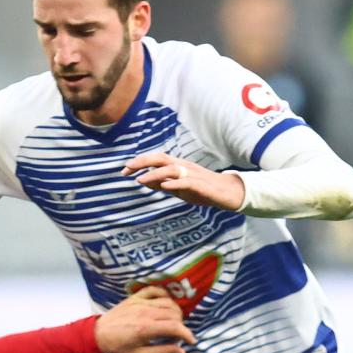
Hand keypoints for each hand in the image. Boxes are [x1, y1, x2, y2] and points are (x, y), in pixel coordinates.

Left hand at [94, 285, 195, 352]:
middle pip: (174, 314)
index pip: (175, 327)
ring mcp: (140, 302)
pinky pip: (154, 290)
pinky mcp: (135, 297)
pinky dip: (163, 294)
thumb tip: (181, 351)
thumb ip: (162, 352)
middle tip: (176, 334)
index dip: (187, 334)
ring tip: (172, 321)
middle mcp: (145, 313)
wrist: (98, 334)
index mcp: (146, 329)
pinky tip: (165, 303)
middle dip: (181, 325)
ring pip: (168, 302)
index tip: (191, 341)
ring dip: (175, 311)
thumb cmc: (118, 347)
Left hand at [123, 152, 246, 210]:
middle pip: (161, 158)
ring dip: (154, 174)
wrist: (228, 193)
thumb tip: (145, 181)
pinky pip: (186, 182)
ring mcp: (193, 175)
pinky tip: (163, 187)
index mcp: (178, 166)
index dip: (140, 162)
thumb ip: (163, 184)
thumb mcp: (180, 188)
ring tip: (140, 180)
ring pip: (171, 169)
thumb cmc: (203, 190)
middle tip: (127, 168)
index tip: (124, 170)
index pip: (156, 159)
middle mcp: (184, 166)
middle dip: (143, 162)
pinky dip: (174, 183)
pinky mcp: (201, 185)